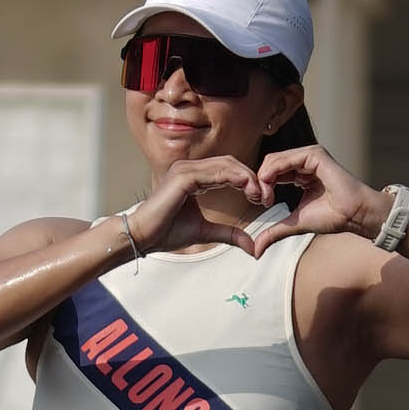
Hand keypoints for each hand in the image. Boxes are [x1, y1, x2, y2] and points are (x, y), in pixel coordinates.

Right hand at [132, 153, 291, 245]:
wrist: (142, 236)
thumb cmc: (166, 232)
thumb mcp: (205, 232)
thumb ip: (229, 234)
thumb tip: (252, 246)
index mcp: (194, 177)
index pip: (229, 170)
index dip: (248, 181)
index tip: (263, 199)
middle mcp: (190, 168)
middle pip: (231, 163)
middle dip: (252, 178)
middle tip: (266, 196)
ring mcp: (185, 169)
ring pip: (226, 164)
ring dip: (247, 177)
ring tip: (260, 194)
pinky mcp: (183, 176)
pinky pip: (215, 172)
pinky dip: (235, 178)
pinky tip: (247, 190)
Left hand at [241, 145, 391, 250]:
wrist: (353, 215)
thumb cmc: (333, 217)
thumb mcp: (295, 223)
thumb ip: (275, 231)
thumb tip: (256, 250)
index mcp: (300, 173)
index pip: (272, 172)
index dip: (263, 186)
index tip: (264, 204)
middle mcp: (304, 162)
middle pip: (270, 163)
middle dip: (261, 181)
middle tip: (263, 201)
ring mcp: (310, 156)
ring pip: (275, 159)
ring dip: (265, 177)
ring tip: (267, 197)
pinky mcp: (315, 155)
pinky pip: (287, 159)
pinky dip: (274, 171)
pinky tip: (271, 185)